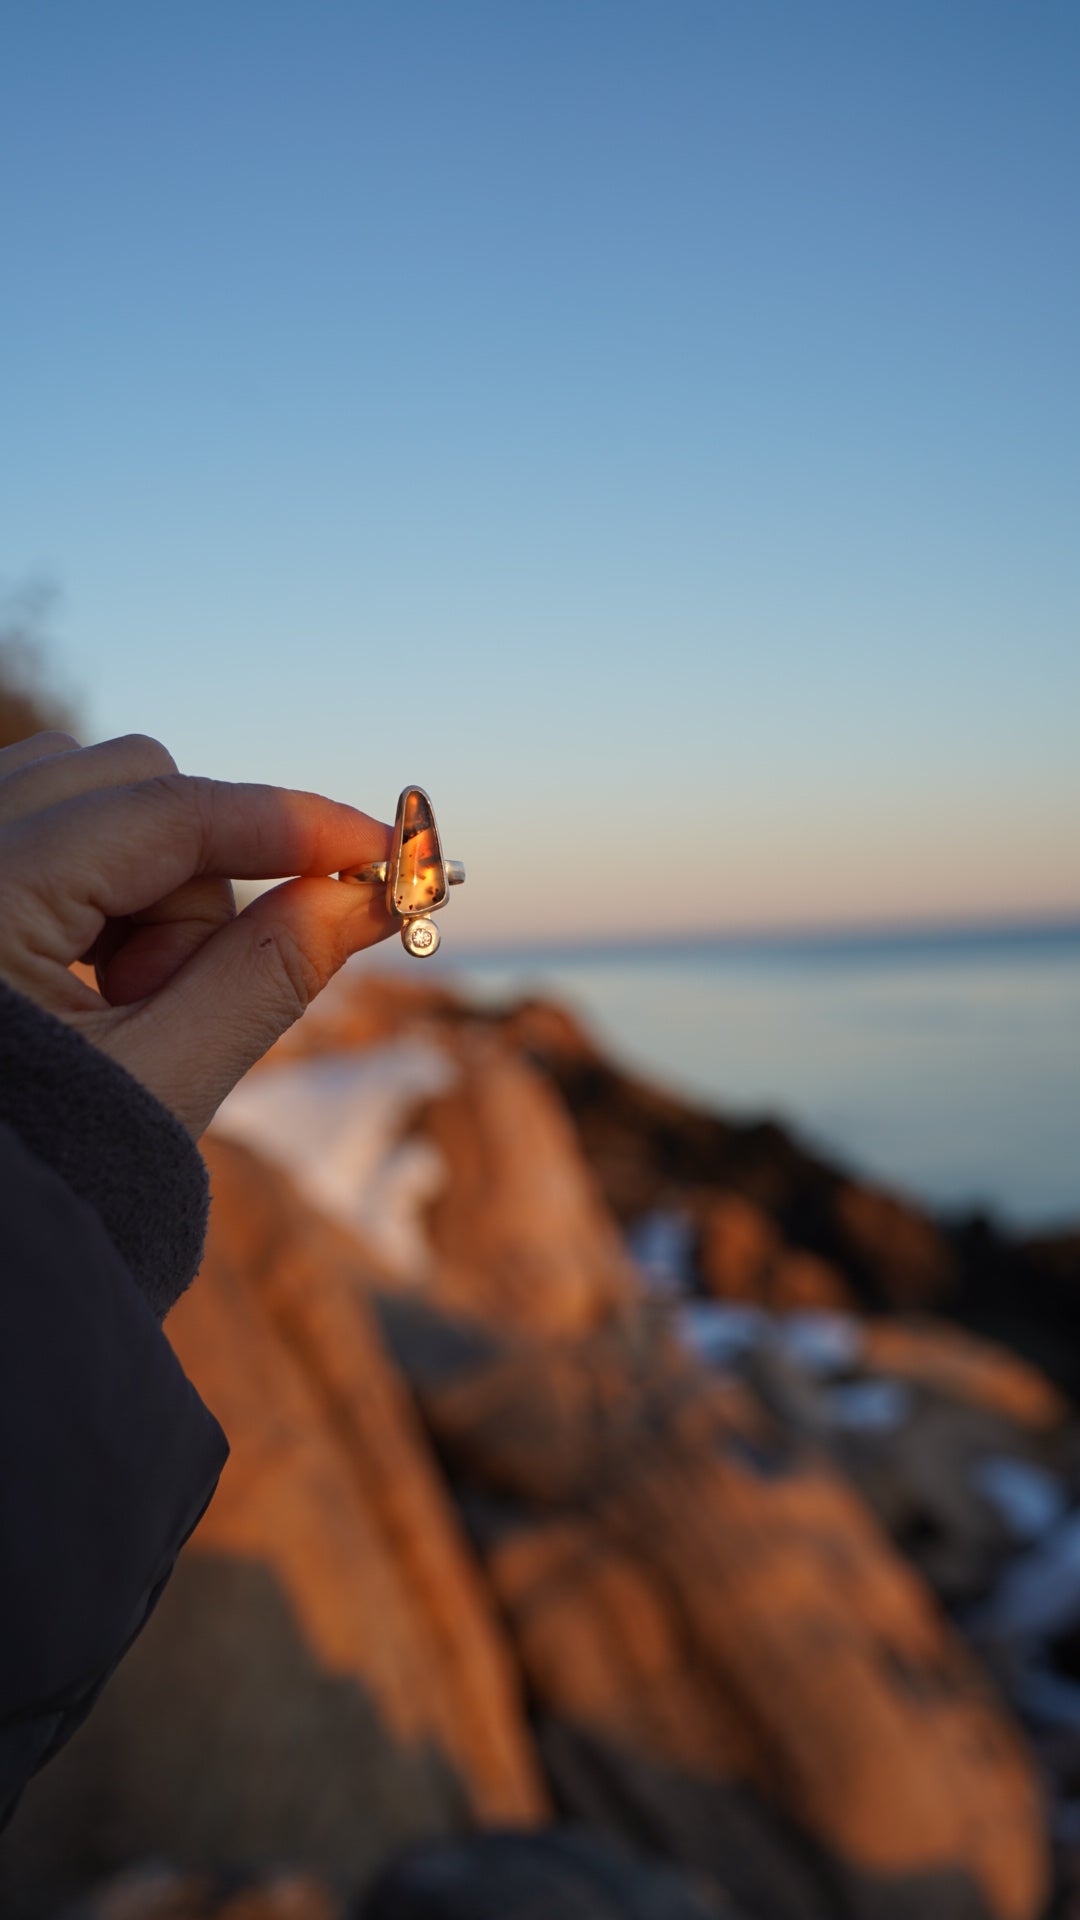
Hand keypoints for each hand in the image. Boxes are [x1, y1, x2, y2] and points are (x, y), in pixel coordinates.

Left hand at [0, 731, 394, 1136]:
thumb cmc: (45, 1172)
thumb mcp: (162, 1080)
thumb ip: (268, 975)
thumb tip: (364, 897)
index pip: (169, 810)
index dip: (293, 824)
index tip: (383, 852)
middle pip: (129, 781)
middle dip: (190, 881)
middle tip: (164, 996)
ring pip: (91, 797)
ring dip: (144, 887)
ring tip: (117, 1002)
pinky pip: (51, 827)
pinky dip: (96, 890)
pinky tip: (85, 983)